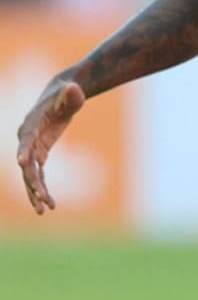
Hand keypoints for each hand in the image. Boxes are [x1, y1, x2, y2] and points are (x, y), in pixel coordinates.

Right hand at [16, 79, 85, 213]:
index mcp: (32, 123)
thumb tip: (74, 89)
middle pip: (27, 163)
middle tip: (41, 200)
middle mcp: (28, 138)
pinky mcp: (39, 154)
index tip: (22, 162)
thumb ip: (72, 95)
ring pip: (30, 174)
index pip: (27, 138)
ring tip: (43, 210)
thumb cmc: (66, 94)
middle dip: (32, 182)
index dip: (24, 149)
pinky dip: (42, 188)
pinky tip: (50, 205)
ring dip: (35, 192)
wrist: (61, 96)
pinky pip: (38, 175)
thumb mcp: (71, 94)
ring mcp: (32, 148)